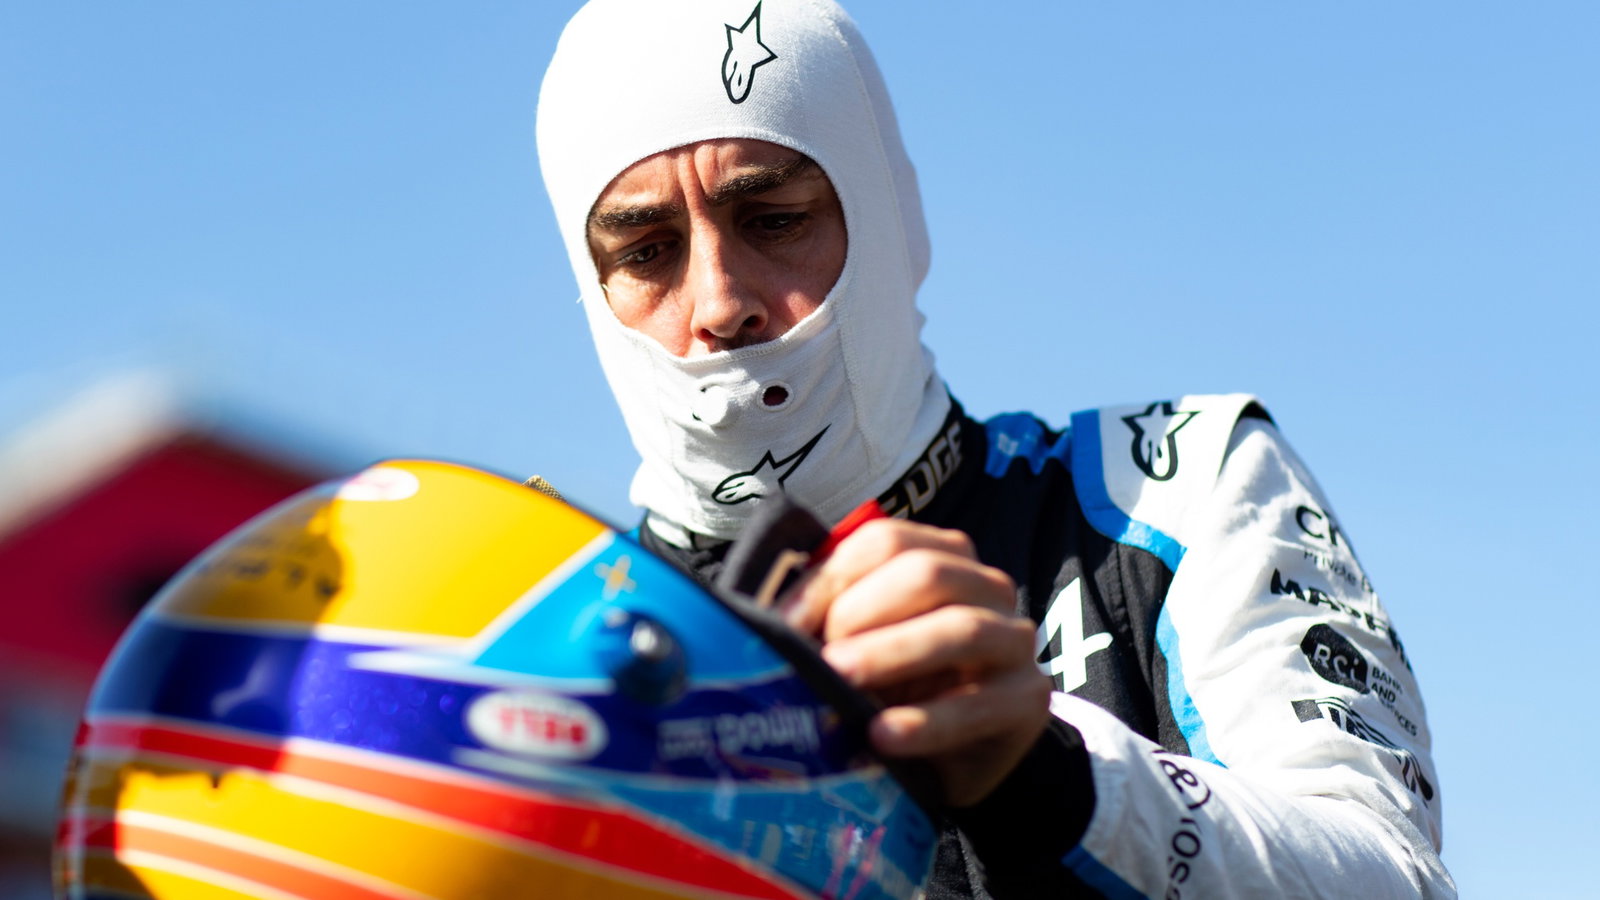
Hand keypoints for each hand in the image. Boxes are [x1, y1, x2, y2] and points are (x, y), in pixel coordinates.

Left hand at [782, 519, 1050, 806]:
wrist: (957, 755)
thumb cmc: (899, 685)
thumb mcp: (860, 644)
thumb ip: (826, 619)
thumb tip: (763, 620)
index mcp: (942, 556)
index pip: (885, 541)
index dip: (831, 577)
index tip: (785, 623)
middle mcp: (985, 586)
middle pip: (928, 572)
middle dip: (864, 611)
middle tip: (822, 655)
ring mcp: (1013, 640)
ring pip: (960, 628)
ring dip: (893, 653)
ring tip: (842, 681)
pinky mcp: (1027, 699)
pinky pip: (979, 704)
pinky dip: (927, 720)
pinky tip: (884, 733)